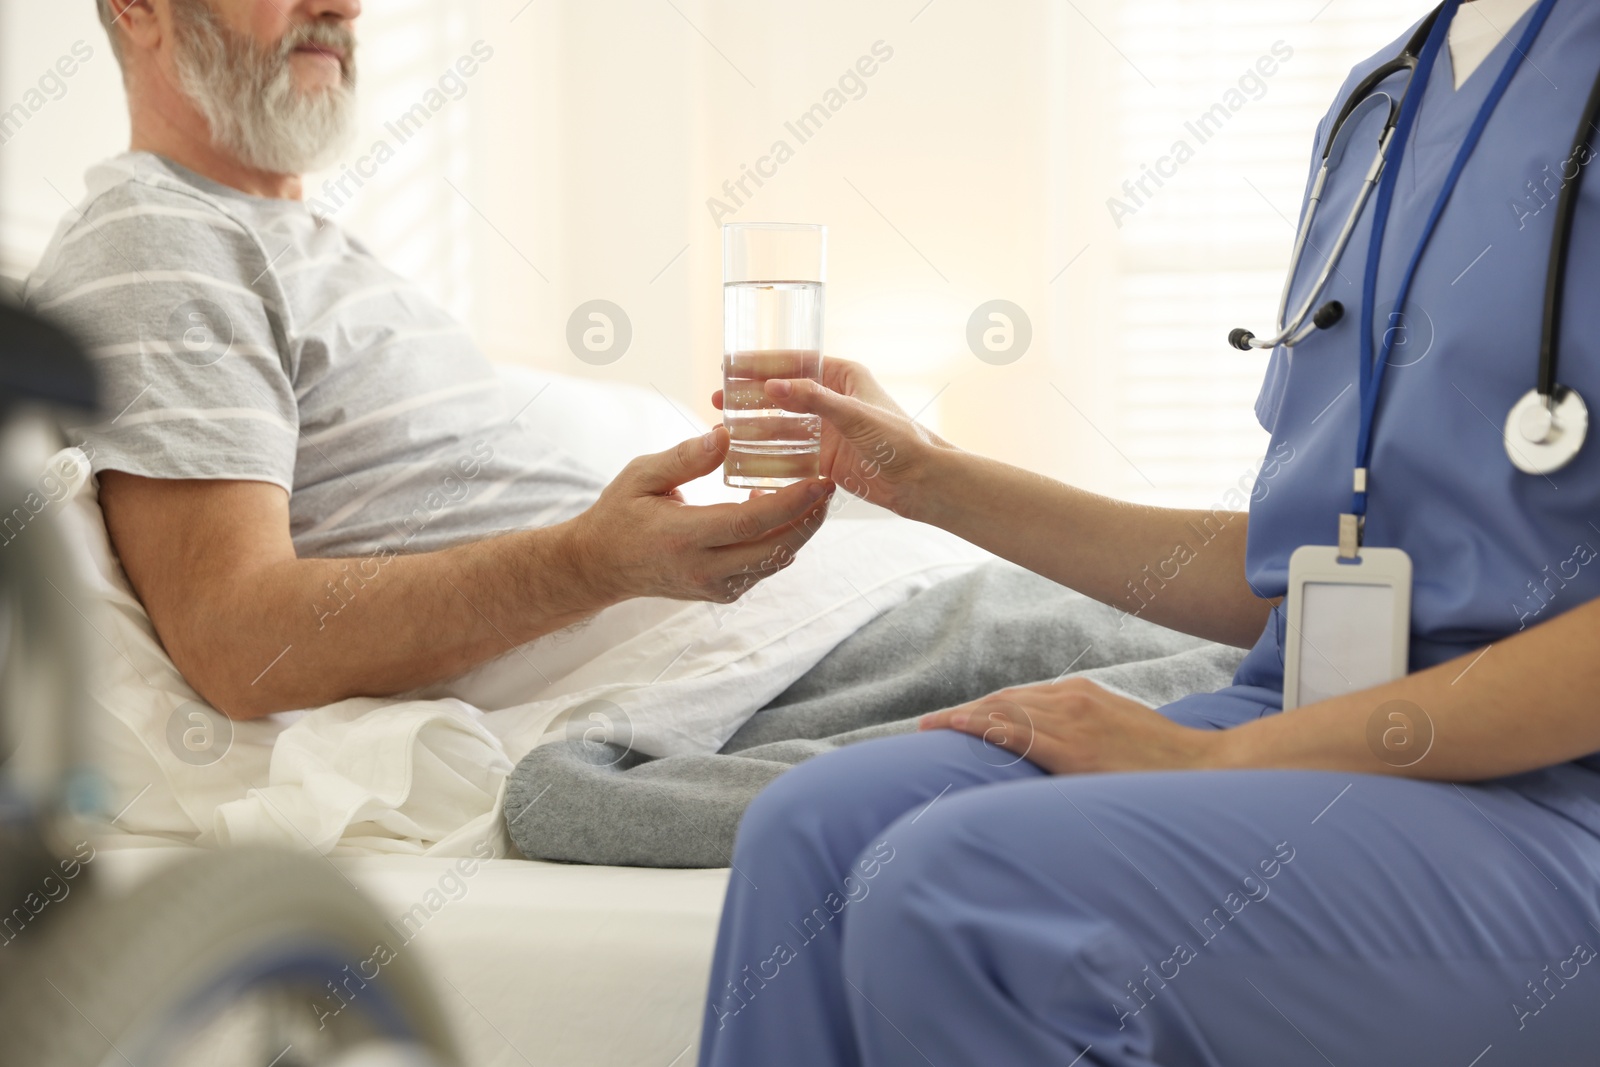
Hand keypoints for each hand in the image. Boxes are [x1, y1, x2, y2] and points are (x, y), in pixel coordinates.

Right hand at [570, 426, 833, 603]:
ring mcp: (715, 587)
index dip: (792, 502)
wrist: (601, 565)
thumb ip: (685, 458)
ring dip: (799, 530)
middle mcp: (703, 570)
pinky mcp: (722, 594)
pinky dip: (780, 542)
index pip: (751, 521)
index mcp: (683, 537)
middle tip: (829, 486)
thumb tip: (726, 434)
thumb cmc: (619, 513)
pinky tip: (783, 514)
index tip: (820, 481)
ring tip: (813, 496)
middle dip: (809, 518)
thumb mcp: (641, 475)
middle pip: (774, 547)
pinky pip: (762, 569)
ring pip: (774, 561)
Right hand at [713, 357, 951, 517]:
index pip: (795, 362)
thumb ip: (814, 400)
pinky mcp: (825, 458)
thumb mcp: (855, 414)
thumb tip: (772, 386)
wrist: (921, 482)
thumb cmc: (900, 440)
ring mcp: (827, 430)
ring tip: (722, 427)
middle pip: (782, 392)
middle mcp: (832, 400)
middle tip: (717, 396)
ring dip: (754, 425)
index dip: (761, 362)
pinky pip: (789, 452)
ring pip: (782, 424)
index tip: (731, 364)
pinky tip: (743, 455)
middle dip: (750, 395)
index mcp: (843, 376)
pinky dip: (768, 453)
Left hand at [918, 677, 1224, 774]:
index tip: (957, 718)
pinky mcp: (1072, 749)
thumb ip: (1088, 733)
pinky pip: (1015, 734)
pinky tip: (956, 731)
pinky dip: (981, 729)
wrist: (1204, 769)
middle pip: (1003, 702)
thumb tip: (1066, 749)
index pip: (1019, 699)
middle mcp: (1072, 699)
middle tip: (929, 725)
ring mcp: (1071, 722)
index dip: (984, 708)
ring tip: (930, 729)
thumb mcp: (1121, 732)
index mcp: (1082, 694)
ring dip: (962, 720)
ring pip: (1001, 713)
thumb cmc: (1165, 761)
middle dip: (965, 713)